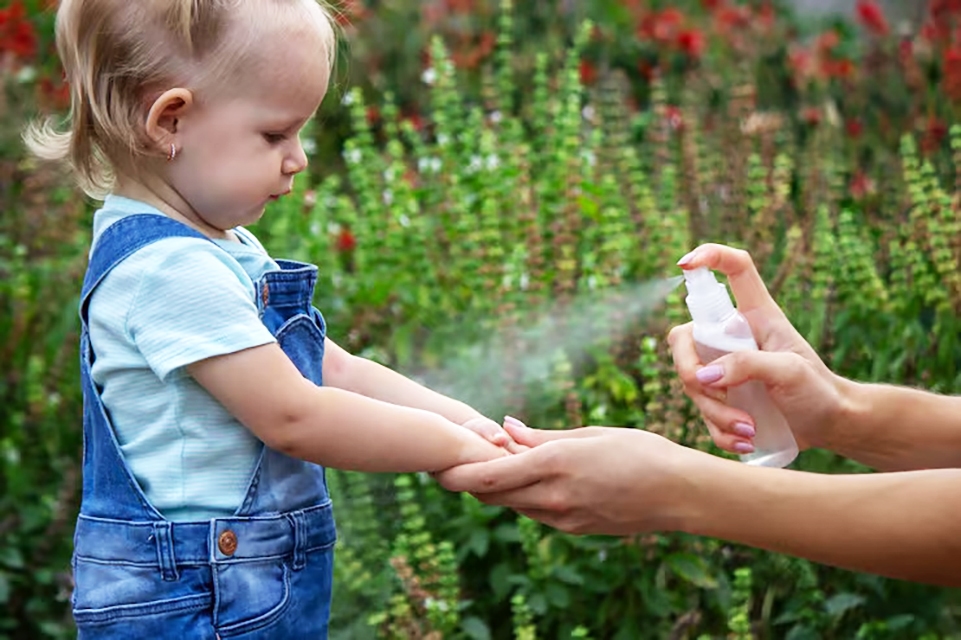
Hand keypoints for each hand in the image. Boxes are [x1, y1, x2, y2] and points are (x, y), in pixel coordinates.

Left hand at [436, 419, 690, 534]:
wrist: (679, 493)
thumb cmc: (640, 452)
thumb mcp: (589, 434)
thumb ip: (542, 436)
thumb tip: (505, 429)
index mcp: (555, 464)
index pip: (489, 475)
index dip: (458, 473)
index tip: (439, 463)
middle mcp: (553, 496)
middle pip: (493, 494)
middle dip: (470, 481)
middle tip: (454, 461)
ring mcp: (563, 518)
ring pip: (512, 505)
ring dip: (498, 488)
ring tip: (491, 464)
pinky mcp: (573, 530)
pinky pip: (535, 513)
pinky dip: (523, 497)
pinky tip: (527, 480)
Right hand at [669, 243, 850, 452]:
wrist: (830, 425)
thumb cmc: (818, 389)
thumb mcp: (789, 371)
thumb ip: (747, 366)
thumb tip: (702, 376)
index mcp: (755, 316)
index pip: (733, 269)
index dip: (709, 257)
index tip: (685, 264)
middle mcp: (732, 338)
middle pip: (684, 337)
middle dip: (689, 370)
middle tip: (714, 393)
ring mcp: (723, 369)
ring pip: (691, 383)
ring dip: (715, 412)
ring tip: (750, 430)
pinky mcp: (721, 400)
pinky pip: (702, 415)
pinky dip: (720, 432)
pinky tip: (746, 441)